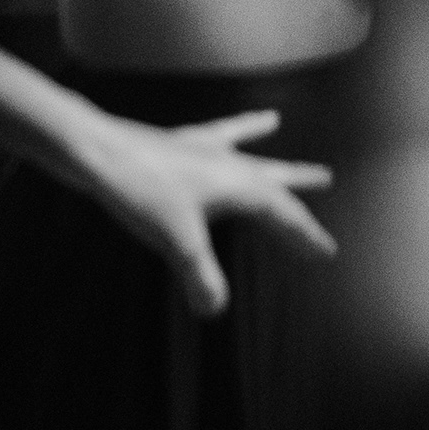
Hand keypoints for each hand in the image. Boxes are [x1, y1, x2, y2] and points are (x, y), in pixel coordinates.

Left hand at [69, 108, 338, 315]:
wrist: (100, 149)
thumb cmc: (141, 190)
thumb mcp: (175, 240)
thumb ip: (199, 274)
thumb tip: (215, 310)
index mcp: (239, 186)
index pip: (284, 215)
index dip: (306, 236)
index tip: (328, 252)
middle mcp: (230, 165)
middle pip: (274, 180)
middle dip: (298, 187)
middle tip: (326, 180)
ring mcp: (206, 151)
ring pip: (251, 154)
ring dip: (274, 157)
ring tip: (291, 141)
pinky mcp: (183, 144)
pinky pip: (220, 134)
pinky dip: (242, 128)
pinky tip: (261, 120)